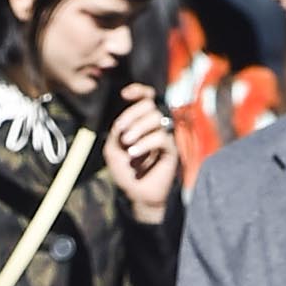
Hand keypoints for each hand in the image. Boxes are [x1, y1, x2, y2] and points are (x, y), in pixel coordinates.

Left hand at [104, 83, 177, 223]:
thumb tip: (123, 122)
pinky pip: (161, 137)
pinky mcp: (172, 149)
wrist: (137, 194)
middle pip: (149, 104)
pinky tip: (133, 154)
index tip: (124, 94)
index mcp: (142, 121)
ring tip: (127, 144)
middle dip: (132, 114)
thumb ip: (116, 132)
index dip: (138, 91)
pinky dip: (145, 143)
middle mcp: (156, 125)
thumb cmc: (126, 172)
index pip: (146, 97)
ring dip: (138, 129)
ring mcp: (165, 135)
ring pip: (156, 117)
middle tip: (121, 132)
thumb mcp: (112, 149)